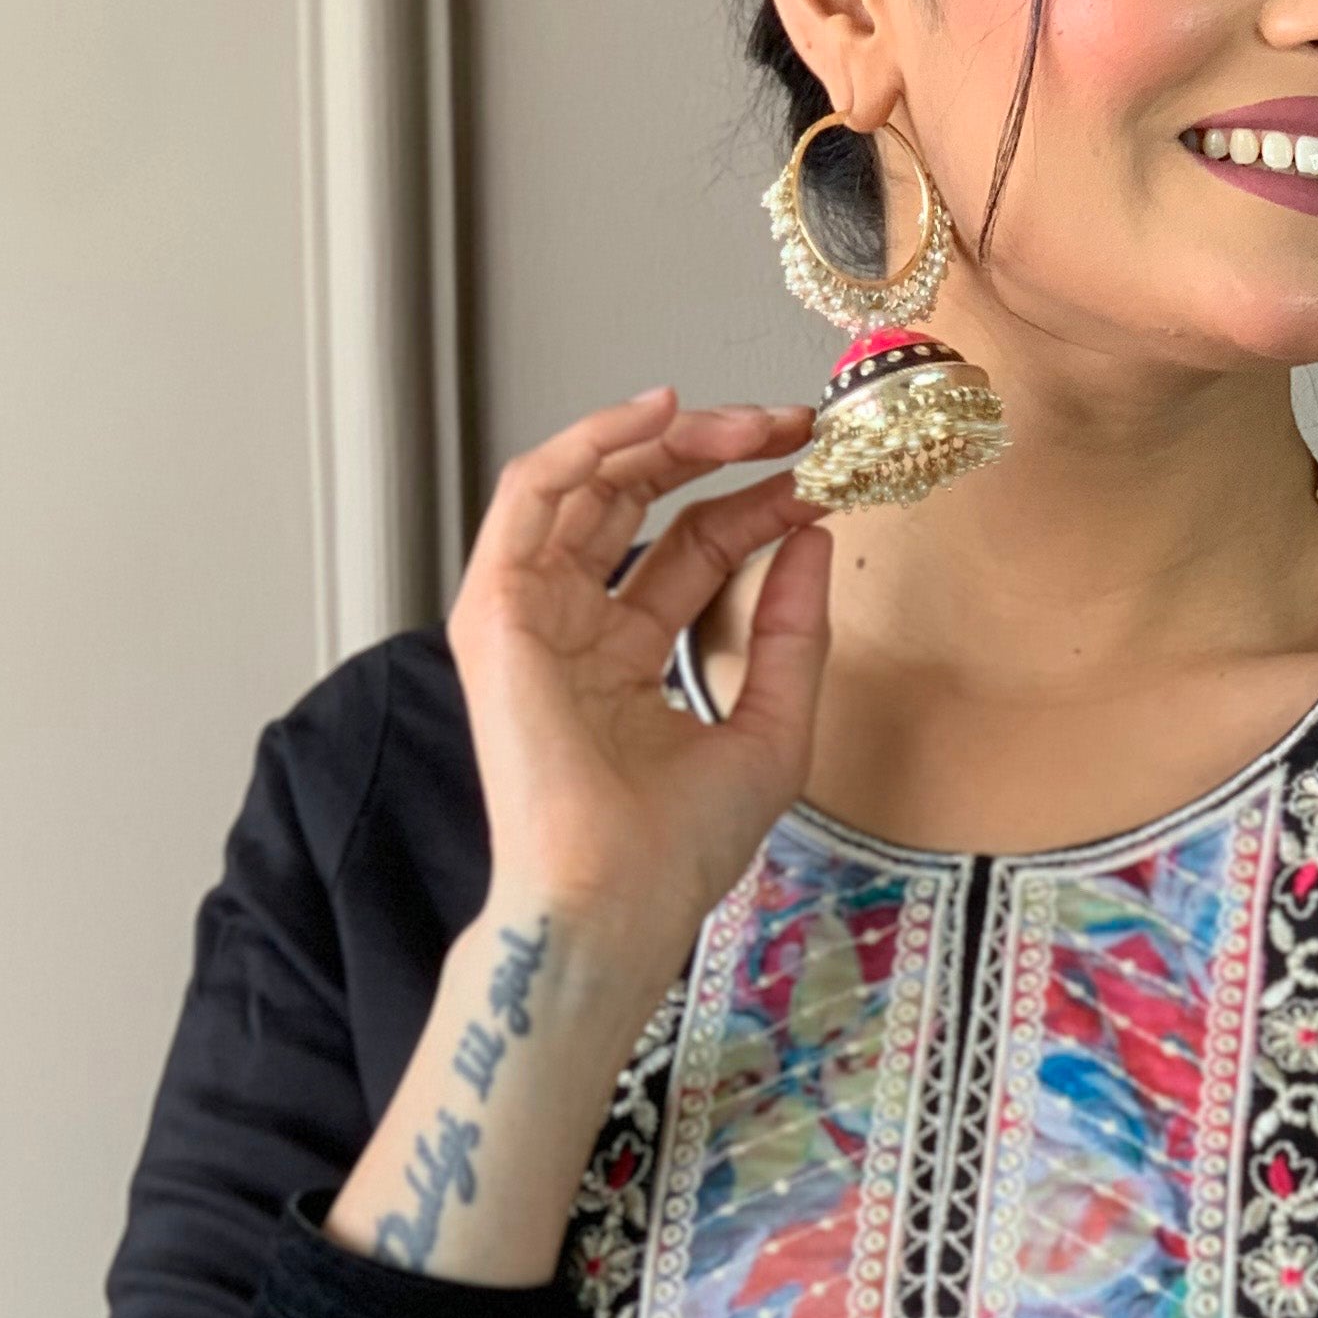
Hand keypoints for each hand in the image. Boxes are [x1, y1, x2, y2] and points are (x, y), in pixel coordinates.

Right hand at [446, 388, 831, 981]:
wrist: (617, 901)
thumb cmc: (677, 850)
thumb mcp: (770, 729)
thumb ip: (790, 634)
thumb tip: (811, 537)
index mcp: (627, 657)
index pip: (693, 548)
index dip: (757, 505)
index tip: (821, 478)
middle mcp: (575, 626)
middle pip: (641, 502)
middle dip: (718, 453)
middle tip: (792, 428)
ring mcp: (531, 613)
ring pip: (589, 483)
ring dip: (669, 438)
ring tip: (749, 423)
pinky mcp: (496, 608)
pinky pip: (531, 493)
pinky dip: (590, 441)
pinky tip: (658, 416)